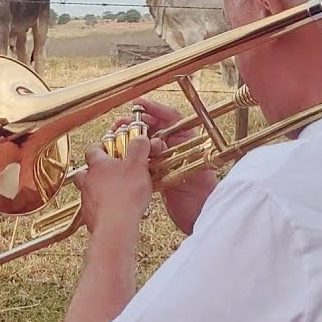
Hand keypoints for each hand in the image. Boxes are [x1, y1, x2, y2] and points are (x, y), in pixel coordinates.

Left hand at [73, 133, 159, 234]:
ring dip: (97, 189)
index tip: (112, 148)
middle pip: (85, 170)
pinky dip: (100, 207)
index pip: (93, 149)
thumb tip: (140, 139)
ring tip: (113, 192)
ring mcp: (86, 198)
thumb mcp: (138, 165)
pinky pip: (92, 207)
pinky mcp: (89, 216)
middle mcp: (87, 180)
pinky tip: (113, 209)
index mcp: (98, 165)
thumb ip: (138, 149)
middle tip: (111, 172)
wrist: (115, 226)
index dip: (102, 147)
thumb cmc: (125, 196)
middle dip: (96, 170)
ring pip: (87, 189)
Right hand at [110, 97, 217, 234]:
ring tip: (116, 137)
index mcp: (187, 142)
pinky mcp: (155, 176)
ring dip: (130, 139)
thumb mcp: (195, 169)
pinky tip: (119, 155)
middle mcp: (174, 149)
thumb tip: (155, 144)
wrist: (201, 217)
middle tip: (121, 123)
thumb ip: (177, 158)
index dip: (155, 109)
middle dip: (136, 123)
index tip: (138, 104)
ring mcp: (164, 162)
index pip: (171, 118)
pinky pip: (140, 161)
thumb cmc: (205, 195)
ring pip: (144, 144)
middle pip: (153, 129)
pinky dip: (130, 157)